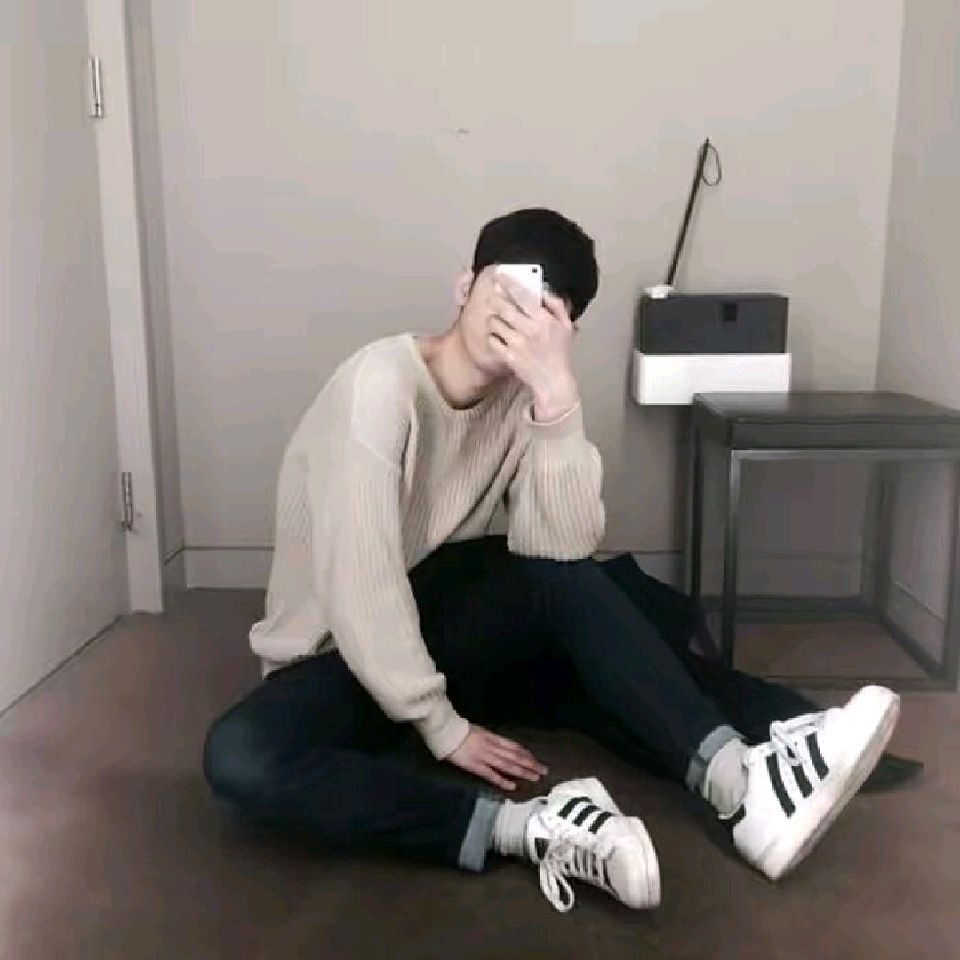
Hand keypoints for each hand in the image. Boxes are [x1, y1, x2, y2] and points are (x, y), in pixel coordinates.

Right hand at [447, 725, 548, 791]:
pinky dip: (502, 780)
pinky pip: (491, 774)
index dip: (526, 754)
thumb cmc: (460, 730)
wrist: (447, 730)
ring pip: (508, 765)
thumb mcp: (480, 731)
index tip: (536, 760)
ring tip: (534, 778)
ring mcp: (485, 756)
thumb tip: (500, 746)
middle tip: (544, 771)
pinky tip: (512, 786)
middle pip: (515, 756)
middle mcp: (493, 747)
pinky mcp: (475, 765)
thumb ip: (490, 739)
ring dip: (522, 772)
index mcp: (493, 737)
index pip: (514, 747)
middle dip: (530, 764)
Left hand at [485, 276, 579, 421]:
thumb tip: (543, 289)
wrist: (552, 381)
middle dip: (496, 300)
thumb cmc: (559, 353)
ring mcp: (517, 344)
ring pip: (495, 323)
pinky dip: (492, 337)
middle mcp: (530, 330)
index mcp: (545, 320)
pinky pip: (492, 340)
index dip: (509, 284)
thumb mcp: (566, 327)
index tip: (500, 277)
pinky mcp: (508, 357)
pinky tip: (497, 337)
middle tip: (493, 298)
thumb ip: (556, 305)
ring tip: (497, 321)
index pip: (523, 296)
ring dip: (493, 320)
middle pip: (504, 308)